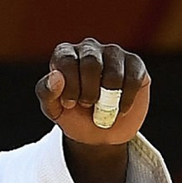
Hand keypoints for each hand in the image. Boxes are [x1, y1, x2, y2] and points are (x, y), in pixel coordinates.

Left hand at [36, 38, 150, 145]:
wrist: (99, 134)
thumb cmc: (72, 115)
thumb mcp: (53, 109)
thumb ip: (46, 92)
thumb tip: (56, 76)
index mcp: (64, 54)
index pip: (66, 60)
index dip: (69, 85)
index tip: (70, 104)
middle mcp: (89, 48)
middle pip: (91, 62)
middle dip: (88, 90)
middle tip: (87, 105)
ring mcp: (113, 53)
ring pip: (113, 71)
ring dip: (108, 96)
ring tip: (102, 107)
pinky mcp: (135, 64)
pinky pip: (134, 78)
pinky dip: (125, 99)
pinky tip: (119, 109)